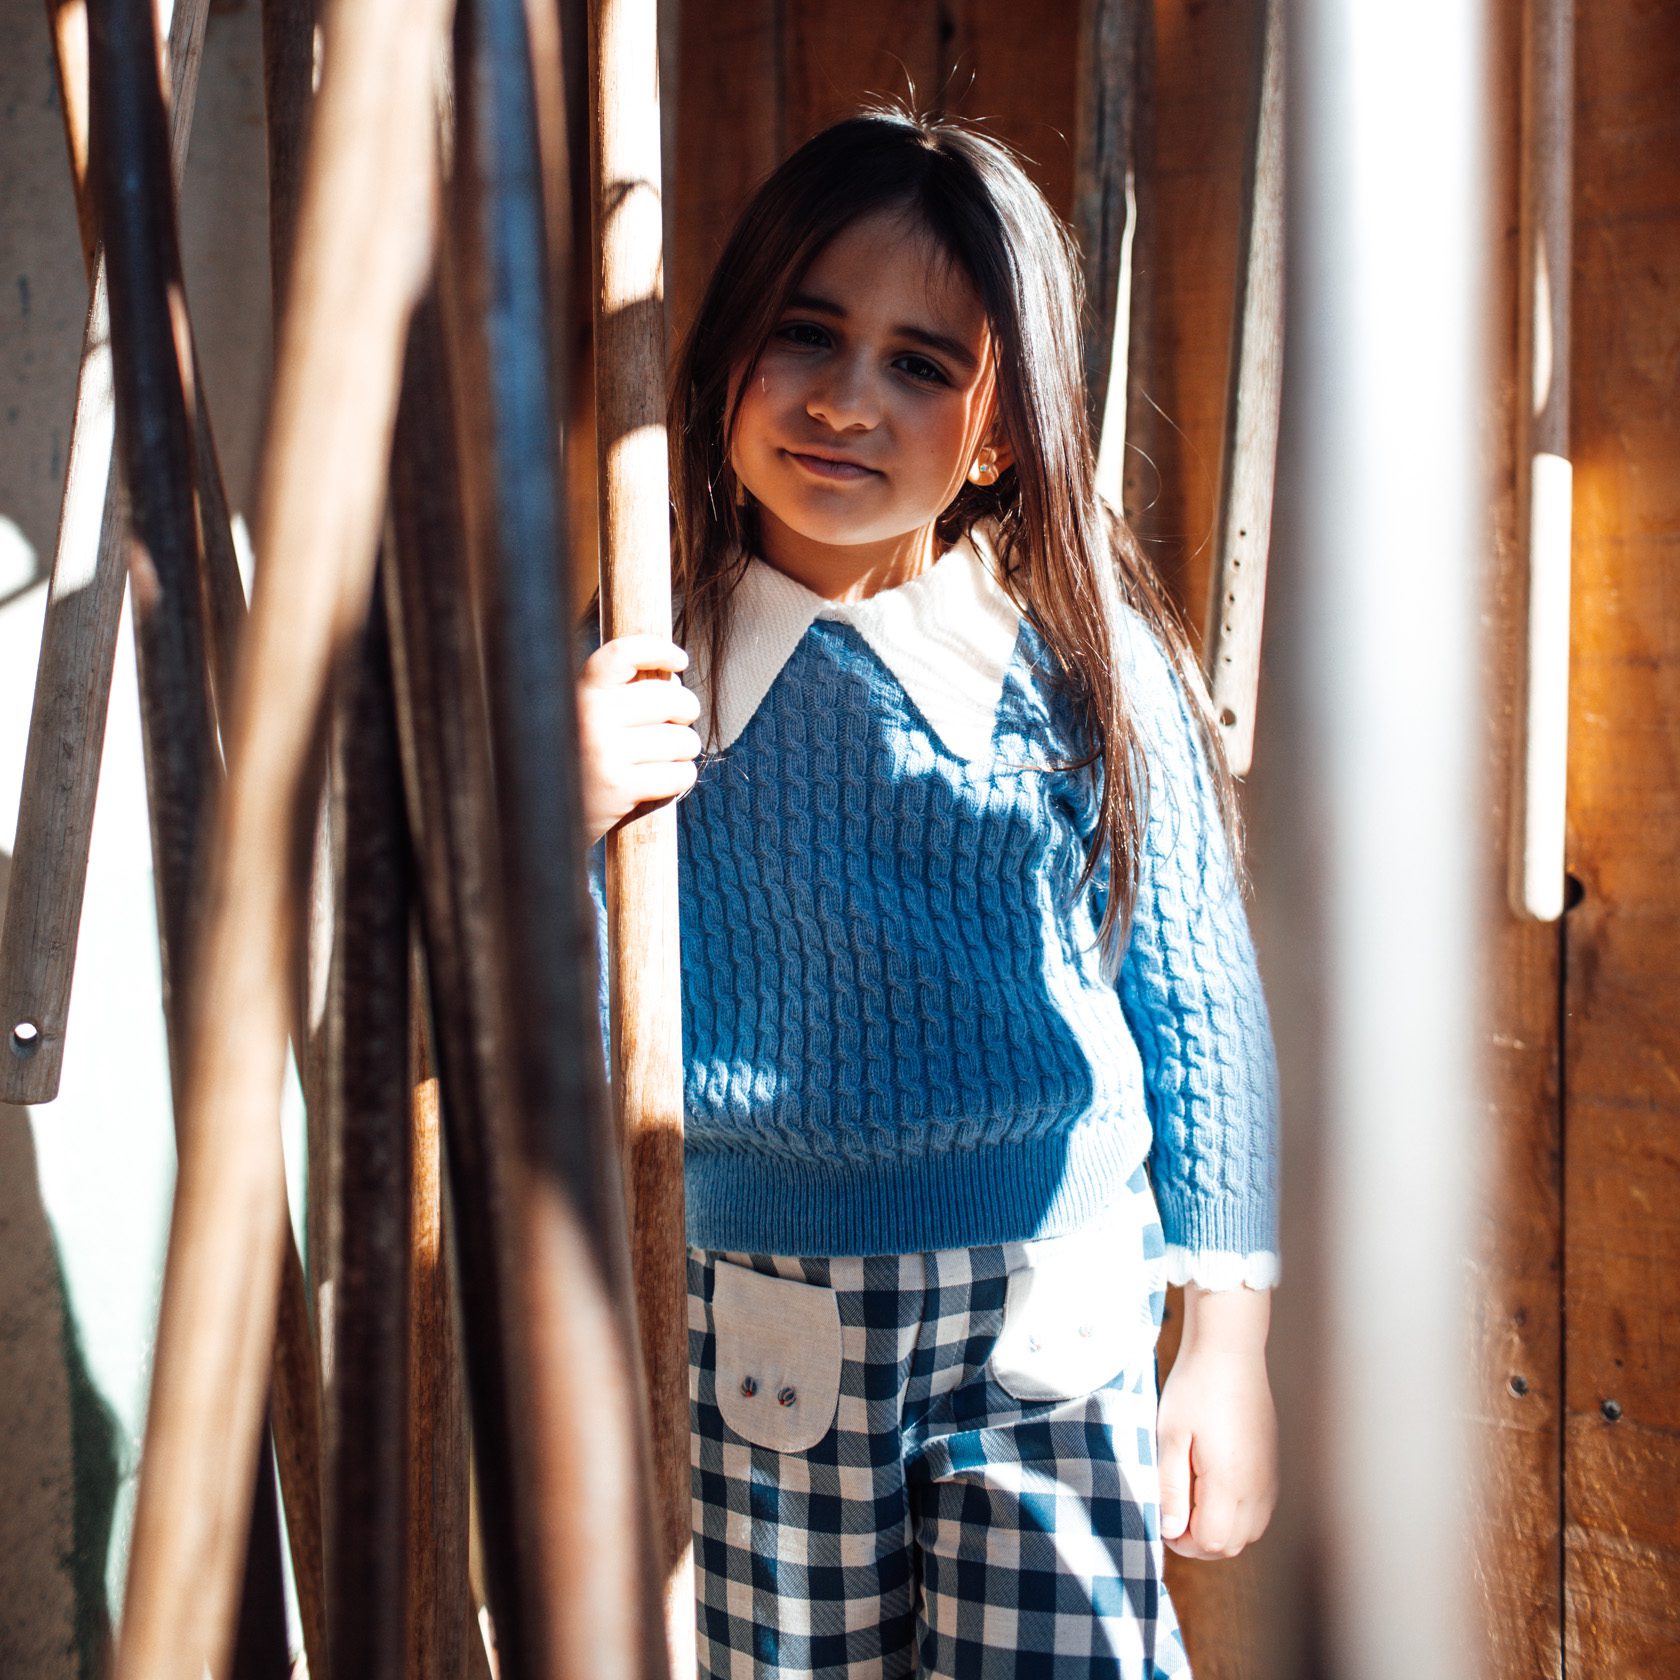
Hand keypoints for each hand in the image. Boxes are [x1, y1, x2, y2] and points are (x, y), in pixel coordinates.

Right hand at [577, 635, 701, 844]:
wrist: (544, 815)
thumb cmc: (579, 758)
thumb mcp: (585, 714)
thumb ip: (618, 692)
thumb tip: (673, 672)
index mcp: (581, 690)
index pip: (624, 653)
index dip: (659, 650)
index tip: (679, 661)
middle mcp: (591, 715)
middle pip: (671, 699)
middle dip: (686, 711)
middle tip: (678, 722)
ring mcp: (604, 752)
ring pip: (683, 740)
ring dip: (685, 750)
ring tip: (664, 757)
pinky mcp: (619, 788)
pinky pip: (680, 774)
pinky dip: (681, 778)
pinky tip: (661, 781)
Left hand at [1155, 1284, 1277, 1559]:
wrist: (1229, 1352)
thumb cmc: (1194, 1388)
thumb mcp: (1170, 1436)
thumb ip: (1170, 1488)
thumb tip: (1170, 1531)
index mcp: (1230, 1481)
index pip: (1212, 1542)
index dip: (1183, 1541)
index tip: (1163, 1518)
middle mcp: (1257, 1486)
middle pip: (1233, 1544)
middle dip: (1200, 1541)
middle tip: (1173, 1512)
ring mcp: (1269, 1477)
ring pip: (1250, 1531)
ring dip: (1221, 1530)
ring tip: (1191, 1500)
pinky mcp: (1272, 1465)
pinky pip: (1260, 1510)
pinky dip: (1238, 1514)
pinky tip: (1213, 1488)